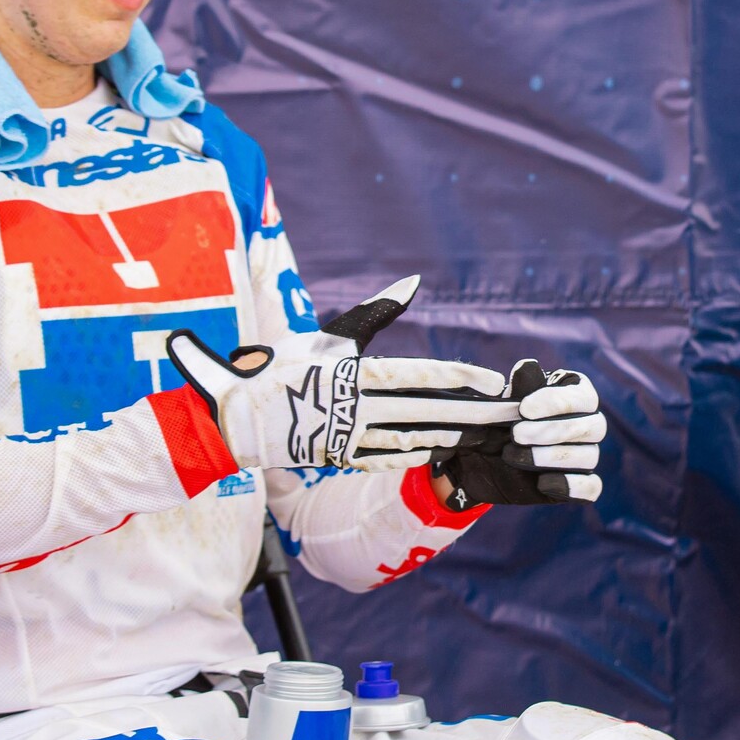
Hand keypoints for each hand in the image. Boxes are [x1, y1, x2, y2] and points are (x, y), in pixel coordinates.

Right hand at [166, 276, 515, 470]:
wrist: (235, 417)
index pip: (418, 375)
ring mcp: (346, 436)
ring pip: (411, 437)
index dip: (458, 377)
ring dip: (450, 435)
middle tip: (505, 415)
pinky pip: (386, 457)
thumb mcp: (330, 335)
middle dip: (469, 413)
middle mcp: (353, 407)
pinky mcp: (339, 457)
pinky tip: (441, 450)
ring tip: (483, 433)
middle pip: (424, 410)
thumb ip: (375, 311)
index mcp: (351, 373)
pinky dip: (415, 454)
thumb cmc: (283, 367)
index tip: (492, 381)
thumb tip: (414, 282)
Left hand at [435, 360, 606, 506]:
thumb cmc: (498, 420)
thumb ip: (519, 388)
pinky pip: (590, 487)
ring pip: (589, 456)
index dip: (556, 403)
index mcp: (576, 395)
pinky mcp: (579, 483)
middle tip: (516, 434)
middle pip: (594, 427)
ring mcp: (586, 455)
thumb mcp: (503, 404)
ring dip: (552, 457)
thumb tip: (529, 365)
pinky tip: (542, 483)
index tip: (524, 409)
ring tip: (513, 455)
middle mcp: (588, 424)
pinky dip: (570, 486)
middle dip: (553, 431)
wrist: (480, 458)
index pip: (584, 398)